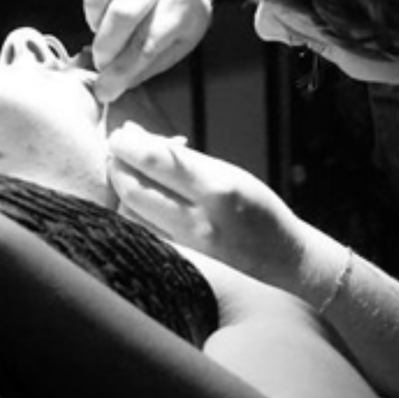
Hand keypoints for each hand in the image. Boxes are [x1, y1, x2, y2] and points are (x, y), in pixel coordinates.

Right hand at [55, 0, 212, 101]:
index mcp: (186, 1)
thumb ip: (145, 65)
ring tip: (96, 25)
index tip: (106, 90)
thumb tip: (108, 89)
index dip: (123, 69)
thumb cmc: (173, 13)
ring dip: (93, 7)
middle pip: (127, 10)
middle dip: (107, 45)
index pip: (150, 40)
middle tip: (102, 59)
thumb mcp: (178, 41)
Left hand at [106, 123, 341, 301]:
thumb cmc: (255, 206)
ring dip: (122, 189)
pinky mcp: (179, 261)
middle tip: (118, 151)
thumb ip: (180, 157)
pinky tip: (143, 199)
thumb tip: (134, 136)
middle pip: (133, 190)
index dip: (127, 144)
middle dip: (117, 165)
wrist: (281, 257)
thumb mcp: (227, 172)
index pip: (155, 161)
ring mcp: (186, 246)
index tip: (119, 135)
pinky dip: (133, 212)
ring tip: (131, 172)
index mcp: (216, 189)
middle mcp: (199, 221)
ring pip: (130, 214)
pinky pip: (141, 233)